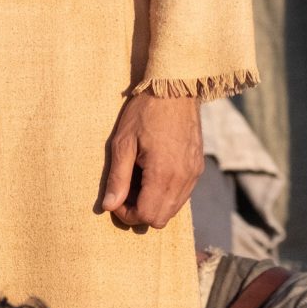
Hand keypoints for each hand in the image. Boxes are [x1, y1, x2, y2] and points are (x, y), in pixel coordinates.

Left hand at [95, 92, 202, 230]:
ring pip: (173, 209)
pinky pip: (182, 195)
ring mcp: (193, 174)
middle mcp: (183, 178)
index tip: (116, 199)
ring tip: (138, 183)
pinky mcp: (198, 168)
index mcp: (163, 174)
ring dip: (154, 205)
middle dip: (139, 213)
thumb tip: (108, 206)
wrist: (176, 88)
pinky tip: (153, 176)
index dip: (127, 214)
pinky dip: (166, 195)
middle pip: (160, 219)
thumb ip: (117, 178)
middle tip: (125, 193)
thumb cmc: (145, 112)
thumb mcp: (123, 143)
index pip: (146, 216)